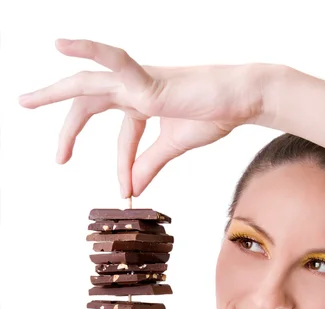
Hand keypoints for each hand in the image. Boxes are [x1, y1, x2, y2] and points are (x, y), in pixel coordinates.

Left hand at [19, 39, 274, 195]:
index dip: (123, 165)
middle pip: (88, 103)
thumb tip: (133, 189)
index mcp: (143, 103)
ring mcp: (139, 82)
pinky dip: (88, 50)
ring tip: (26, 102)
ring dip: (55, 93)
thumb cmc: (214, 114)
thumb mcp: (174, 146)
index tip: (126, 191)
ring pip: (87, 84)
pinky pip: (114, 61)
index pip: (122, 136)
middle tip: (57, 158)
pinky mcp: (149, 81)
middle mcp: (134, 89)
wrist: (242, 100)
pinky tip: (60, 45)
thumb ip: (150, 164)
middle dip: (67, 127)